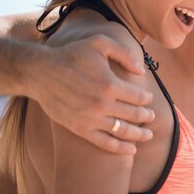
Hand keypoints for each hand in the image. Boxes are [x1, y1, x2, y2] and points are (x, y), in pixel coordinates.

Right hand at [24, 34, 154, 154]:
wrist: (40, 72)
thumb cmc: (72, 55)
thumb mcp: (100, 43)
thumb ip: (124, 54)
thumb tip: (141, 71)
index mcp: (110, 84)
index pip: (138, 97)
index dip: (147, 98)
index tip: (148, 98)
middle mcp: (102, 104)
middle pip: (134, 115)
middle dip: (146, 116)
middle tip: (152, 116)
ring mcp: (91, 119)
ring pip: (123, 131)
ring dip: (139, 134)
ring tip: (148, 135)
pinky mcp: (80, 128)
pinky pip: (105, 142)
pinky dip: (120, 148)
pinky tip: (131, 150)